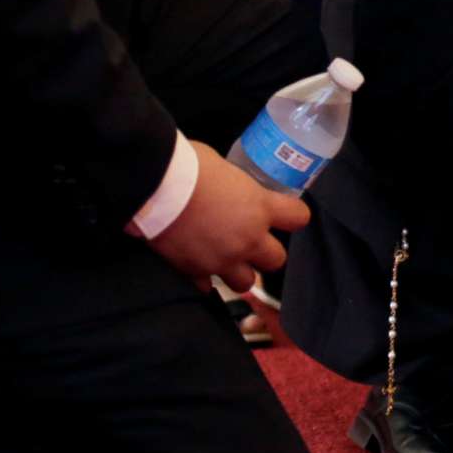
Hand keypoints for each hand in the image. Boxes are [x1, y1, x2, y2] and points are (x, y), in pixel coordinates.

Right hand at [147, 140, 312, 290]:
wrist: (153, 185)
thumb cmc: (189, 165)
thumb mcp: (223, 167)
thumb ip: (235, 185)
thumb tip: (229, 185)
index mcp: (260, 208)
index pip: (299, 218)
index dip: (294, 215)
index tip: (285, 213)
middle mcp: (248, 239)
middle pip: (276, 260)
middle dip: (265, 252)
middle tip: (250, 240)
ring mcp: (222, 260)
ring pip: (246, 283)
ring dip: (238, 271)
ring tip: (225, 258)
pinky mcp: (195, 272)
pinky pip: (207, 286)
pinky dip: (204, 278)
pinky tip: (197, 264)